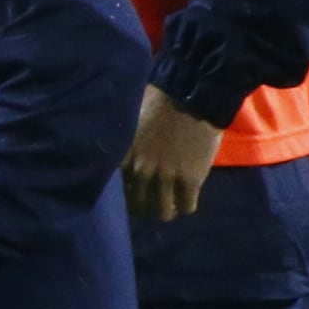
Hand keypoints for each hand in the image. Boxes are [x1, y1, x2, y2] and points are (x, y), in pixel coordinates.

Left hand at [123, 85, 219, 224]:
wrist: (193, 96)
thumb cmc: (159, 102)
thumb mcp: (130, 124)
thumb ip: (124, 145)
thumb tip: (117, 154)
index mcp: (124, 156)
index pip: (116, 192)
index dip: (125, 197)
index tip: (130, 197)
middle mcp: (141, 171)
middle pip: (138, 206)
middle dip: (144, 209)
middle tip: (151, 206)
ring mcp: (166, 177)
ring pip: (162, 211)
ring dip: (166, 212)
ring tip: (170, 209)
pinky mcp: (191, 180)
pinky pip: (186, 206)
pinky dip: (186, 207)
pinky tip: (186, 202)